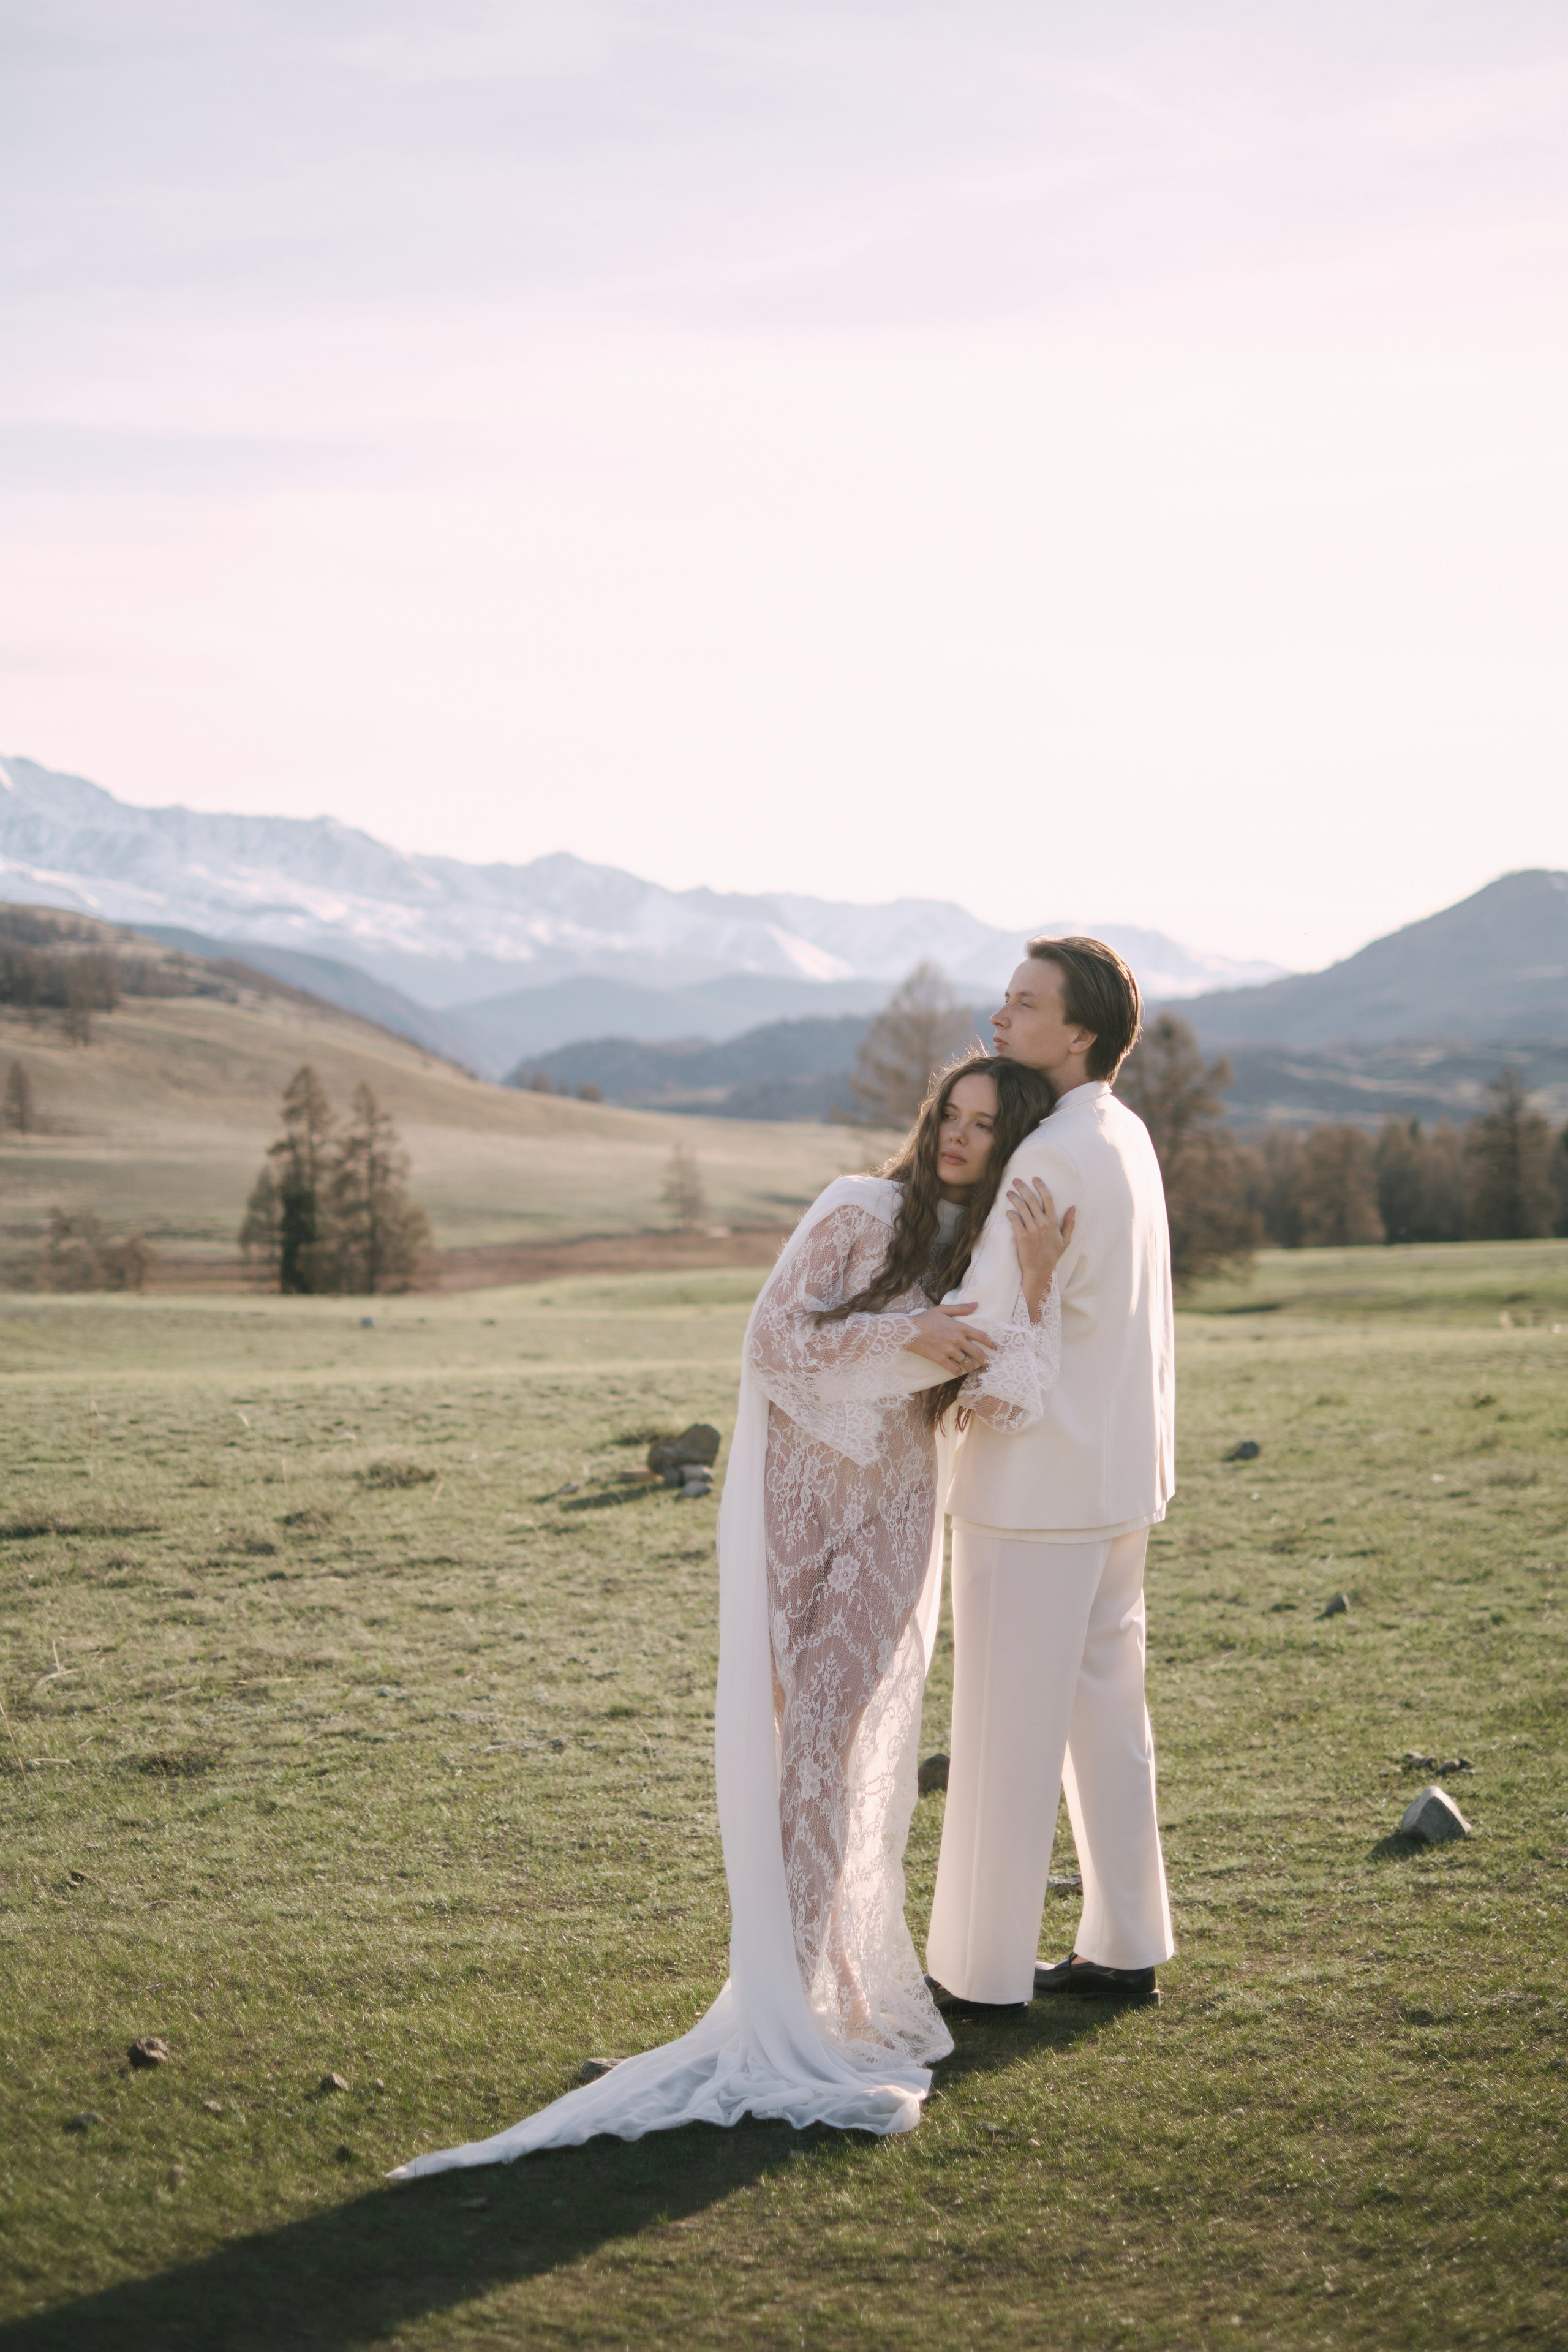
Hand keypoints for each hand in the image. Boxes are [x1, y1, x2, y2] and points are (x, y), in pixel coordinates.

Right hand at [903, 1302, 996, 1373]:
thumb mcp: (943, 1309)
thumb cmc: (925, 1319)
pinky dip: (957, 1371)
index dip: (990, 1343)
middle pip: (976, 1352)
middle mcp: (957, 1340)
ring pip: (966, 1362)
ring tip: (973, 1370)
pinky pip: (953, 1369)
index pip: (980, 1336)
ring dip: (971, 1367)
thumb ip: (961, 1309)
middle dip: (984, 1360)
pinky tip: (958, 1372)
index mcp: (959, 1327)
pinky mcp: (940, 1359)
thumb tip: (976, 1305)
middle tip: (987, 1364)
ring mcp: (949, 1350)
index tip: (995, 1348)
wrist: (909, 1331)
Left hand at [1007, 1178, 1074, 1320]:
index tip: (1034, 1178)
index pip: (1048, 1198)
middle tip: (1015, 1180)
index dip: (1041, 1186)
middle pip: (1032, 1200)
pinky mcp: (1022, 1237)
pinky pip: (1015, 1221)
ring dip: (1014, 1198)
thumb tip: (1073, 1207)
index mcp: (1053, 1222)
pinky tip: (1008, 1210)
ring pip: (1022, 1208)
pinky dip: (1011, 1214)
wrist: (1040, 1271)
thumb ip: (1070, 1223)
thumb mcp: (1066, 1240)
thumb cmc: (1052, 1255)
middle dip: (1023, 1188)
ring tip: (1008, 1192)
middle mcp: (1043, 1223)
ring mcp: (1032, 1230)